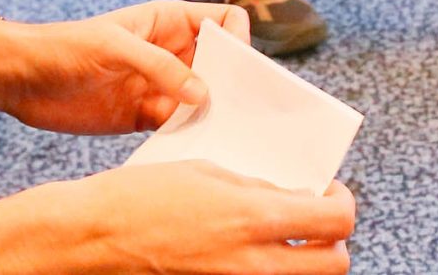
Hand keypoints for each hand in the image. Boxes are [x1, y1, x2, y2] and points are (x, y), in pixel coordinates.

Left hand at [0, 0, 250, 134]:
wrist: (21, 80)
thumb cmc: (65, 47)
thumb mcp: (114, 47)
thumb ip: (159, 66)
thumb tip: (203, 93)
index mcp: (169, 22)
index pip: (223, 22)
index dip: (238, 41)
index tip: (238, 69)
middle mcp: (172, 53)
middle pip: (220, 65)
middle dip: (233, 85)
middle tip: (241, 112)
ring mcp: (160, 87)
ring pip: (203, 100)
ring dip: (212, 115)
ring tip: (221, 135)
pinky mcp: (145, 117)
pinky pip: (179, 127)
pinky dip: (188, 136)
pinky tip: (191, 149)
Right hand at [44, 166, 353, 273]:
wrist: (95, 238)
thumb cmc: (141, 196)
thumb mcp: (207, 173)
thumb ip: (257, 189)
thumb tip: (290, 200)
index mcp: (254, 219)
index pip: (336, 222)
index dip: (343, 203)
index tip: (330, 193)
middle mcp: (254, 263)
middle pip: (335, 264)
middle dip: (334, 241)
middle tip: (315, 220)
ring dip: (306, 261)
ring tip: (284, 238)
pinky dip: (268, 270)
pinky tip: (249, 251)